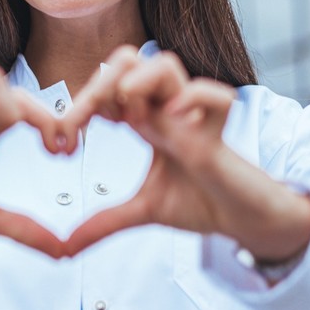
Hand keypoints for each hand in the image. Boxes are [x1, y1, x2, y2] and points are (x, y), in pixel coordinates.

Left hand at [63, 46, 309, 261]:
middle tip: (84, 124)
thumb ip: (104, 223)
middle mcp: (166, 112)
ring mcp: (192, 120)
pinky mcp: (218, 140)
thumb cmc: (202, 202)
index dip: (80, 103)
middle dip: (98, 85)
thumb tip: (64, 249)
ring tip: (128, 118)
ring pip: (165, 64)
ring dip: (138, 83)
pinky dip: (192, 100)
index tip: (64, 139)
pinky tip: (171, 122)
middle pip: (128, 60)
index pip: (107, 86)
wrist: (246, 221)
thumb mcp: (144, 212)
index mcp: (146, 120)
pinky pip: (216, 98)